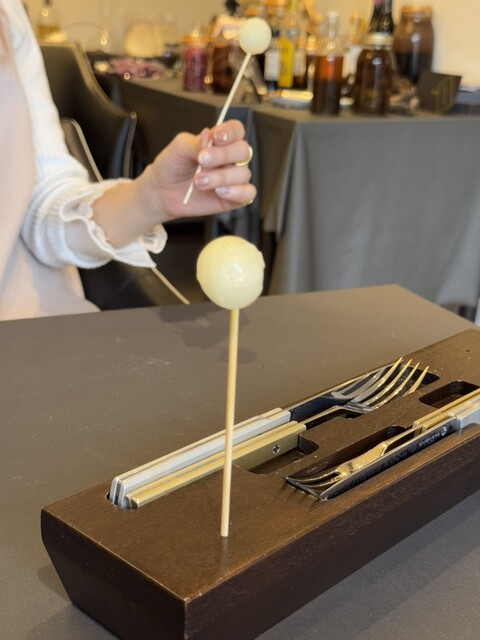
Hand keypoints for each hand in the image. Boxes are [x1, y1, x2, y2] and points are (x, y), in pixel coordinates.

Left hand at [92, 120, 255, 247]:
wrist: (163, 191)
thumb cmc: (173, 165)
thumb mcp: (179, 147)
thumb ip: (196, 142)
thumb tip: (209, 138)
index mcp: (221, 141)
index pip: (236, 130)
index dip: (230, 132)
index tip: (215, 138)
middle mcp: (231, 158)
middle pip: (243, 151)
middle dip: (223, 155)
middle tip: (202, 161)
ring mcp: (234, 178)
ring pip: (243, 174)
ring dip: (220, 177)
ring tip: (198, 181)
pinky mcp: (235, 197)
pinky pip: (248, 194)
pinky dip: (236, 192)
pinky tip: (218, 192)